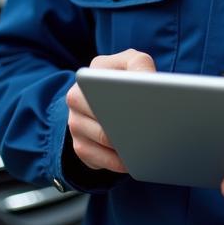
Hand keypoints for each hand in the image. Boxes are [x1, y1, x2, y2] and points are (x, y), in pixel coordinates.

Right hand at [65, 49, 154, 172]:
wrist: (110, 97)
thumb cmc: (126, 77)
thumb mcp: (134, 62)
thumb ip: (140, 64)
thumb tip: (145, 81)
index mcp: (87, 76)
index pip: (100, 86)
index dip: (121, 96)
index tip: (143, 105)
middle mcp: (75, 99)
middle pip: (101, 115)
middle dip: (126, 125)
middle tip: (148, 130)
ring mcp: (75, 124)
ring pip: (102, 139)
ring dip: (124, 146)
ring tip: (146, 145)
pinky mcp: (79, 146)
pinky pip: (98, 159)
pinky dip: (117, 162)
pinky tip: (133, 159)